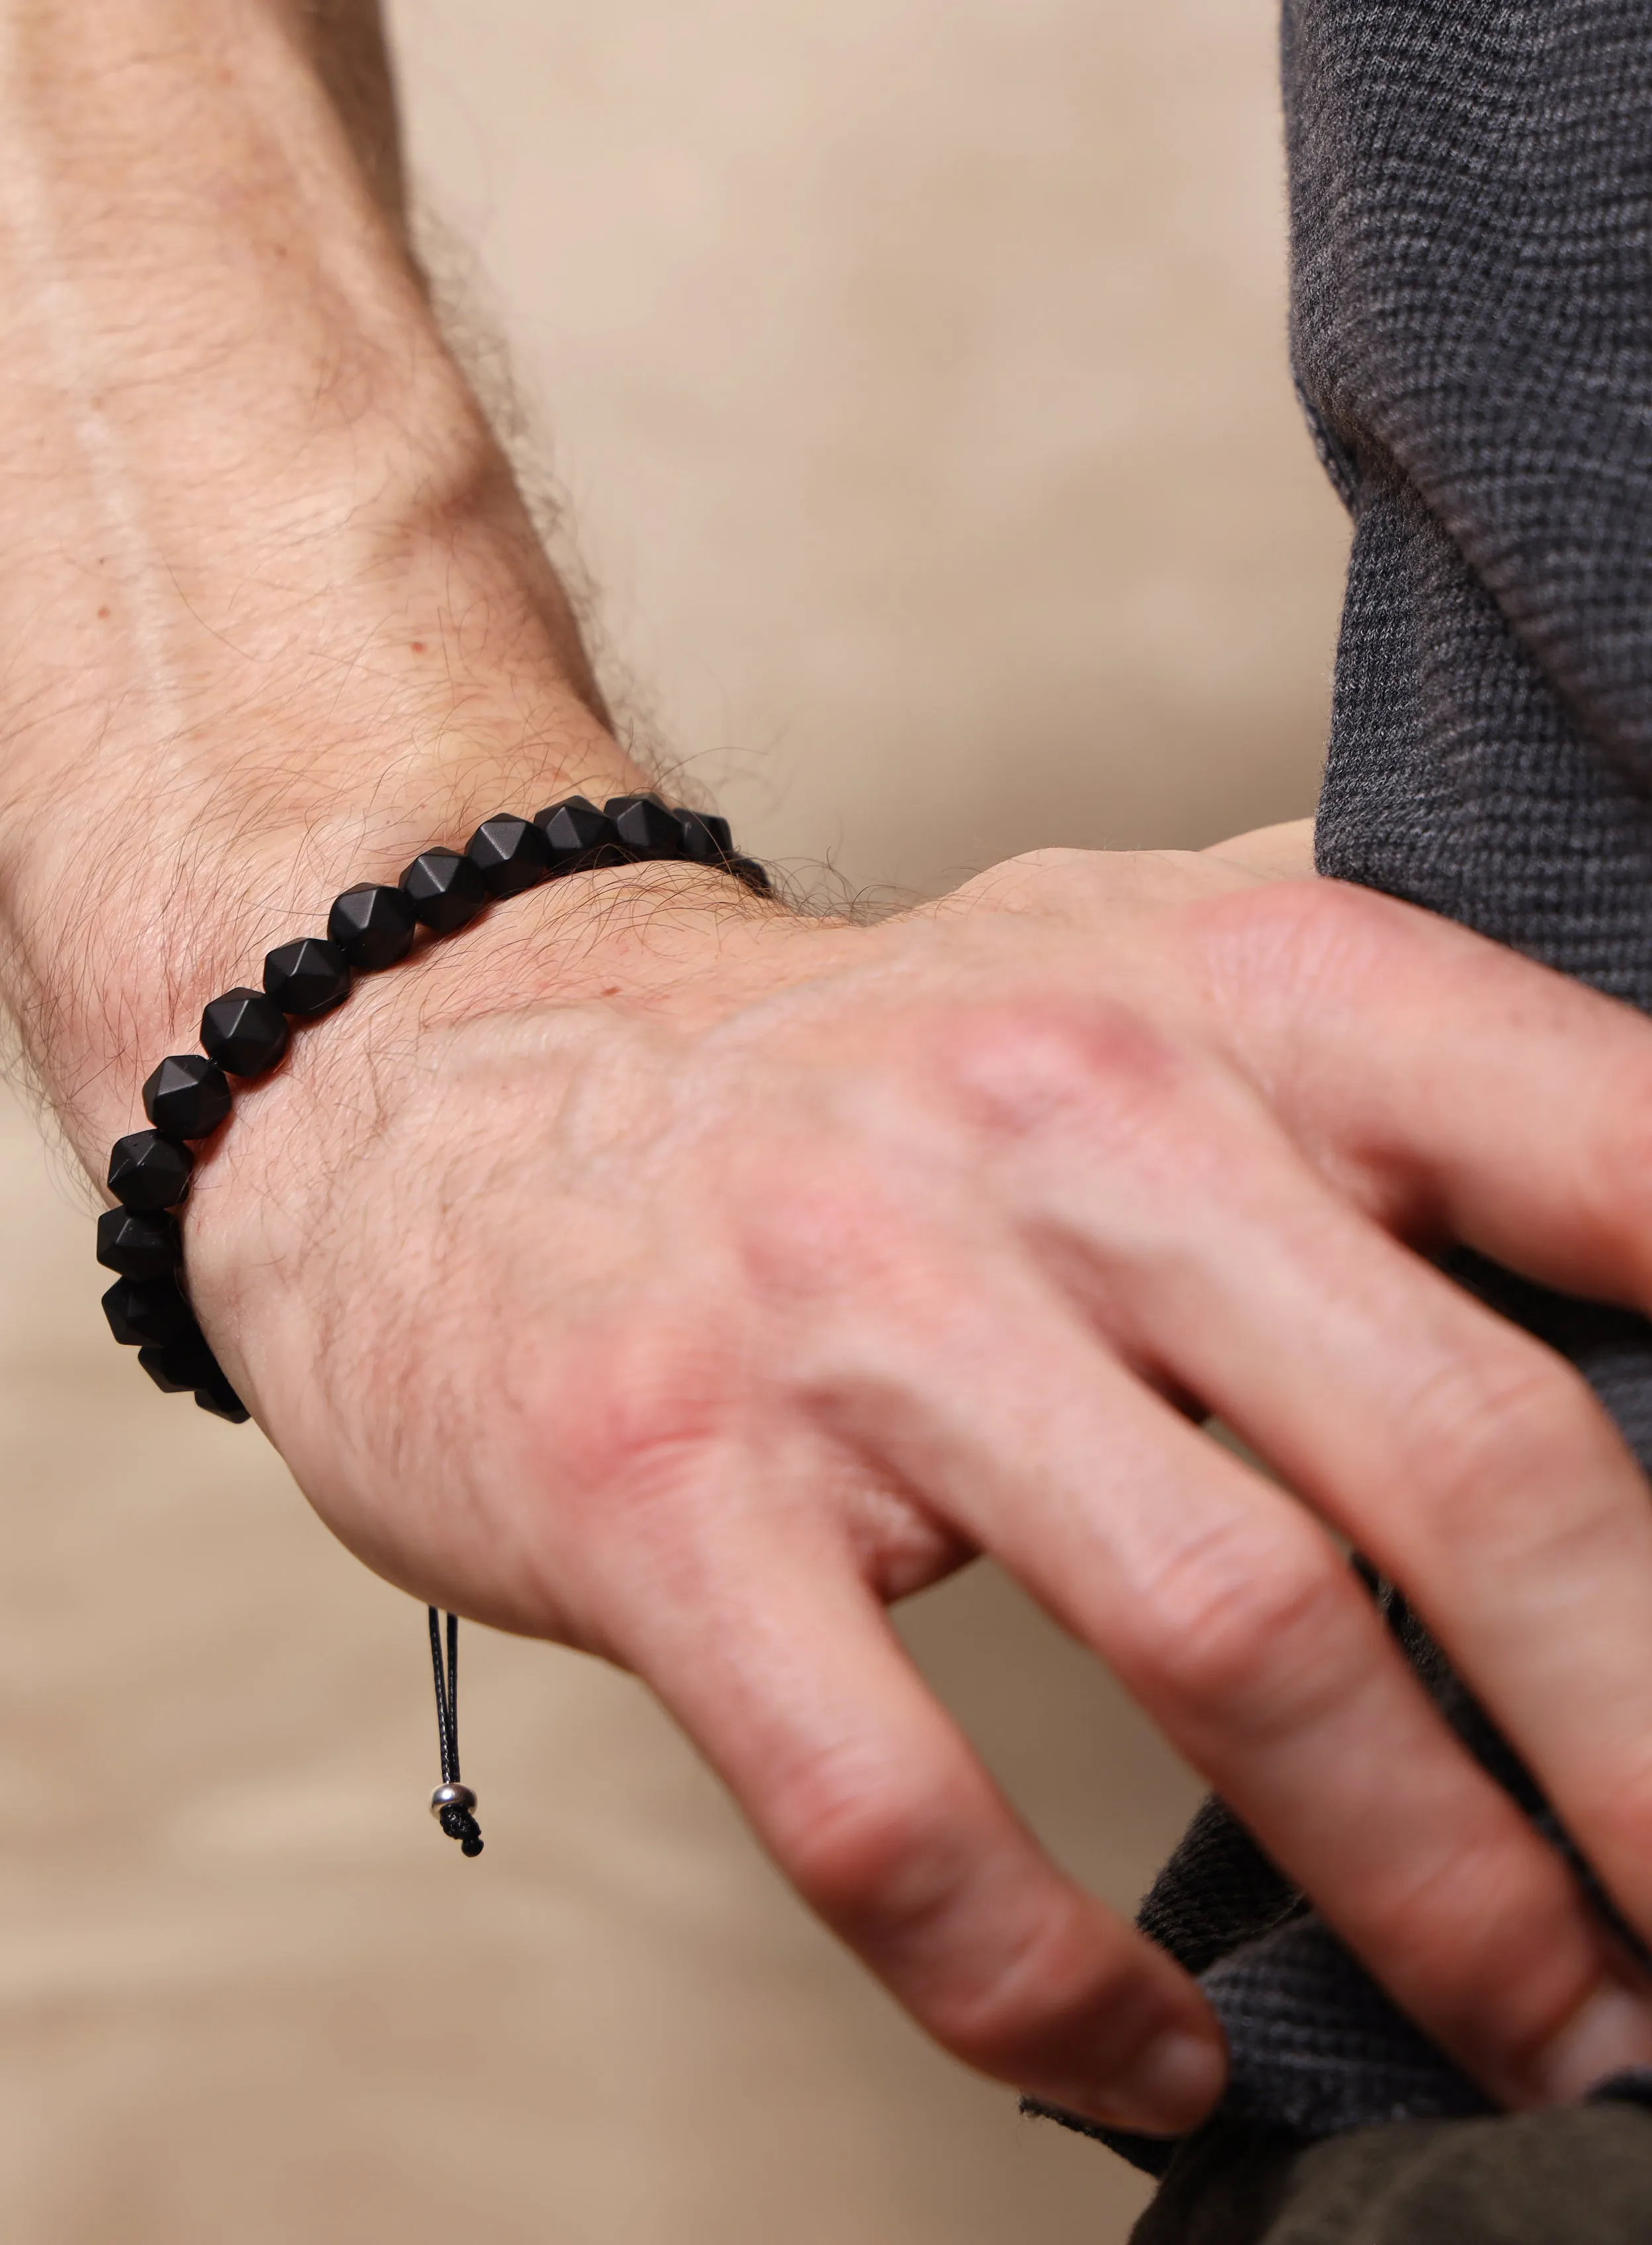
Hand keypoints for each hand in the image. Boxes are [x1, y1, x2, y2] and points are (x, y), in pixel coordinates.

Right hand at [180, 828, 1651, 2135]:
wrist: (446, 1072)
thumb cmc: (853, 1074)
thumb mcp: (1132, 971)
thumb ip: (1383, 1080)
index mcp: (1226, 990)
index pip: (1620, 1156)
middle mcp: (1062, 1125)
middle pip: (1470, 1464)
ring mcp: (853, 1313)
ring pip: (1231, 1649)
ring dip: (1442, 1899)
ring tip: (1552, 2039)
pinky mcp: (667, 1494)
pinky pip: (899, 1809)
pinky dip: (1054, 1986)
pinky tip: (1159, 2060)